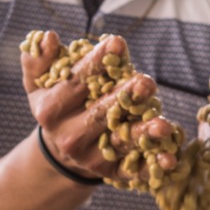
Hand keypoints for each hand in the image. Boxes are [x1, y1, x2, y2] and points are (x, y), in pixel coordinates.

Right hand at [21, 32, 178, 183]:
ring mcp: (92, 157)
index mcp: (51, 110)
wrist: (61, 150)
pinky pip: (135, 170)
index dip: (97, 62)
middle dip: (125, 97)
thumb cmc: (59, 104)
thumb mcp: (39, 83)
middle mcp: (70, 136)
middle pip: (101, 113)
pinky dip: (154, 166)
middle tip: (147, 81)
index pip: (77, 83)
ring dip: (144, 134)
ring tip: (163, 125)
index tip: (118, 43)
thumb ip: (39, 60)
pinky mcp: (112, 173)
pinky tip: (170, 158)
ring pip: (121, 142)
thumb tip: (47, 36)